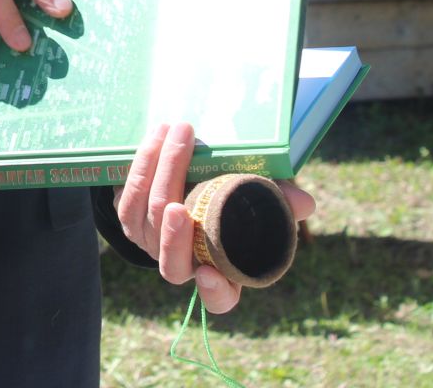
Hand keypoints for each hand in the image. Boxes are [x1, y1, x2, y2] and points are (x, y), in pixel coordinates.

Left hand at [116, 122, 316, 314]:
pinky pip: (128, 196)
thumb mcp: (256, 200)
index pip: (219, 299)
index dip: (214, 292)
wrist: (180, 179)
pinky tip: (158, 137)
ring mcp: (151, 244)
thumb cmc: (228, 198)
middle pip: (172, 260)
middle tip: (180, 207)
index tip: (210, 274)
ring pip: (147, 217)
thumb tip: (304, 203)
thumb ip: (277, 202)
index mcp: (220, 272)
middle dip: (172, 234)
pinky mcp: (128, 218)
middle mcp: (182, 264)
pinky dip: (144, 163)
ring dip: (161, 173)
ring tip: (179, 134)